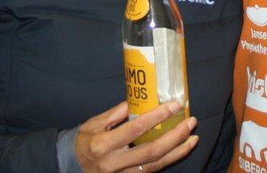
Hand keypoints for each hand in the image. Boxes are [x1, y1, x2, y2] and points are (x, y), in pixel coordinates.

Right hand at [73, 101, 197, 172]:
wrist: (73, 166)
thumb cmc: (85, 141)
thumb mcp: (94, 123)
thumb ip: (116, 113)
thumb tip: (139, 100)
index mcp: (103, 145)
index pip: (136, 129)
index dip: (158, 117)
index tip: (174, 105)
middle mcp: (113, 163)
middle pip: (151, 151)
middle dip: (175, 137)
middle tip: (190, 122)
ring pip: (155, 165)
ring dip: (177, 151)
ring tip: (193, 137)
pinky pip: (152, 171)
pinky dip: (169, 160)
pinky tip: (180, 150)